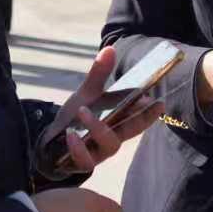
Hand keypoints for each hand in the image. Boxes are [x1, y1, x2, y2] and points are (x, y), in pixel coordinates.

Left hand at [38, 47, 164, 174]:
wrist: (51, 141)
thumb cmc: (76, 119)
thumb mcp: (86, 95)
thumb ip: (98, 75)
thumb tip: (110, 48)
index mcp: (117, 122)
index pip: (139, 118)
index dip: (151, 112)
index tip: (160, 102)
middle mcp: (112, 138)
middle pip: (131, 130)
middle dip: (140, 119)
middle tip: (144, 102)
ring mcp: (99, 152)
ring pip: (109, 144)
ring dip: (98, 127)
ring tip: (82, 112)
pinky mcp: (82, 162)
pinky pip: (86, 160)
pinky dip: (78, 148)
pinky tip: (70, 135)